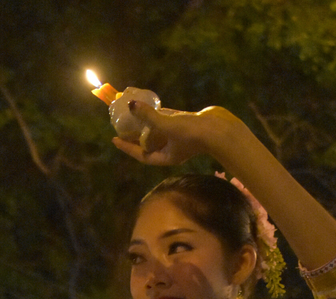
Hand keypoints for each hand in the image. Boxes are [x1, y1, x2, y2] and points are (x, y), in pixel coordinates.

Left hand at [112, 101, 243, 165]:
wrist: (221, 129)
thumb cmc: (193, 134)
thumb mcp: (167, 125)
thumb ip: (149, 116)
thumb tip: (130, 105)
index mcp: (166, 157)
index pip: (141, 154)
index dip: (127, 147)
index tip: (114, 139)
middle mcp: (172, 149)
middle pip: (148, 143)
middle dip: (135, 135)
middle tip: (122, 126)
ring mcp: (180, 137)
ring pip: (159, 130)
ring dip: (147, 123)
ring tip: (133, 114)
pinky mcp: (187, 125)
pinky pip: (169, 120)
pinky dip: (160, 114)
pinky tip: (152, 105)